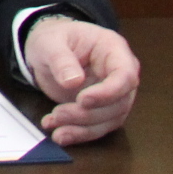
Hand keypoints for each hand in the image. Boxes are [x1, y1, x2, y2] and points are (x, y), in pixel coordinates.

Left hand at [23, 16, 140, 143]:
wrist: (47, 49)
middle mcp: (120, 74)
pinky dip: (78, 133)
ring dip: (82, 129)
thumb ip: (61, 59)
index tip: (82, 100)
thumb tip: (73, 81)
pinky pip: (97, 127)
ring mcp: (114, 94)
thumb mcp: (49, 42)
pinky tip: (59, 134)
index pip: (125, 75)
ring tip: (55, 129)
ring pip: (109, 120)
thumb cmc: (53, 39)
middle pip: (118, 103)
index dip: (108, 92)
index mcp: (113, 49)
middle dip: (88, 114)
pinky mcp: (102, 110)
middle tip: (58, 115)